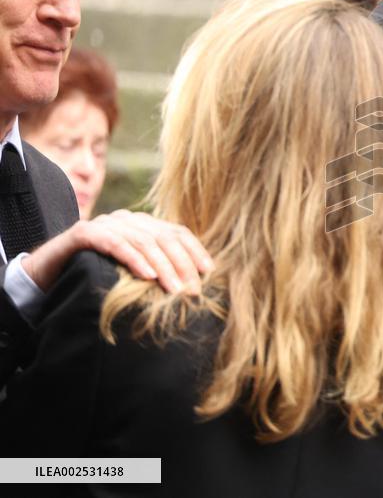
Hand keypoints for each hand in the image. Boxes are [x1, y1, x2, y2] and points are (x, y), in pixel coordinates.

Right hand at [21, 210, 212, 294]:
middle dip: (182, 264)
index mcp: (143, 225)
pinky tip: (147, 276)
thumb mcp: (131, 273)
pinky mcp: (84, 232)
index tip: (209, 272)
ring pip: (143, 241)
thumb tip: (190, 288)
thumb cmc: (94, 275)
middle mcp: (127, 219)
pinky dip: (133, 259)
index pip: (177, 232)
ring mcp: (106, 223)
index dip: (194, 250)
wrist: (45, 274)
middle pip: (164, 237)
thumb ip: (156, 271)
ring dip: (162, 266)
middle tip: (193, 290)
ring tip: (175, 289)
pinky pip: (114, 242)